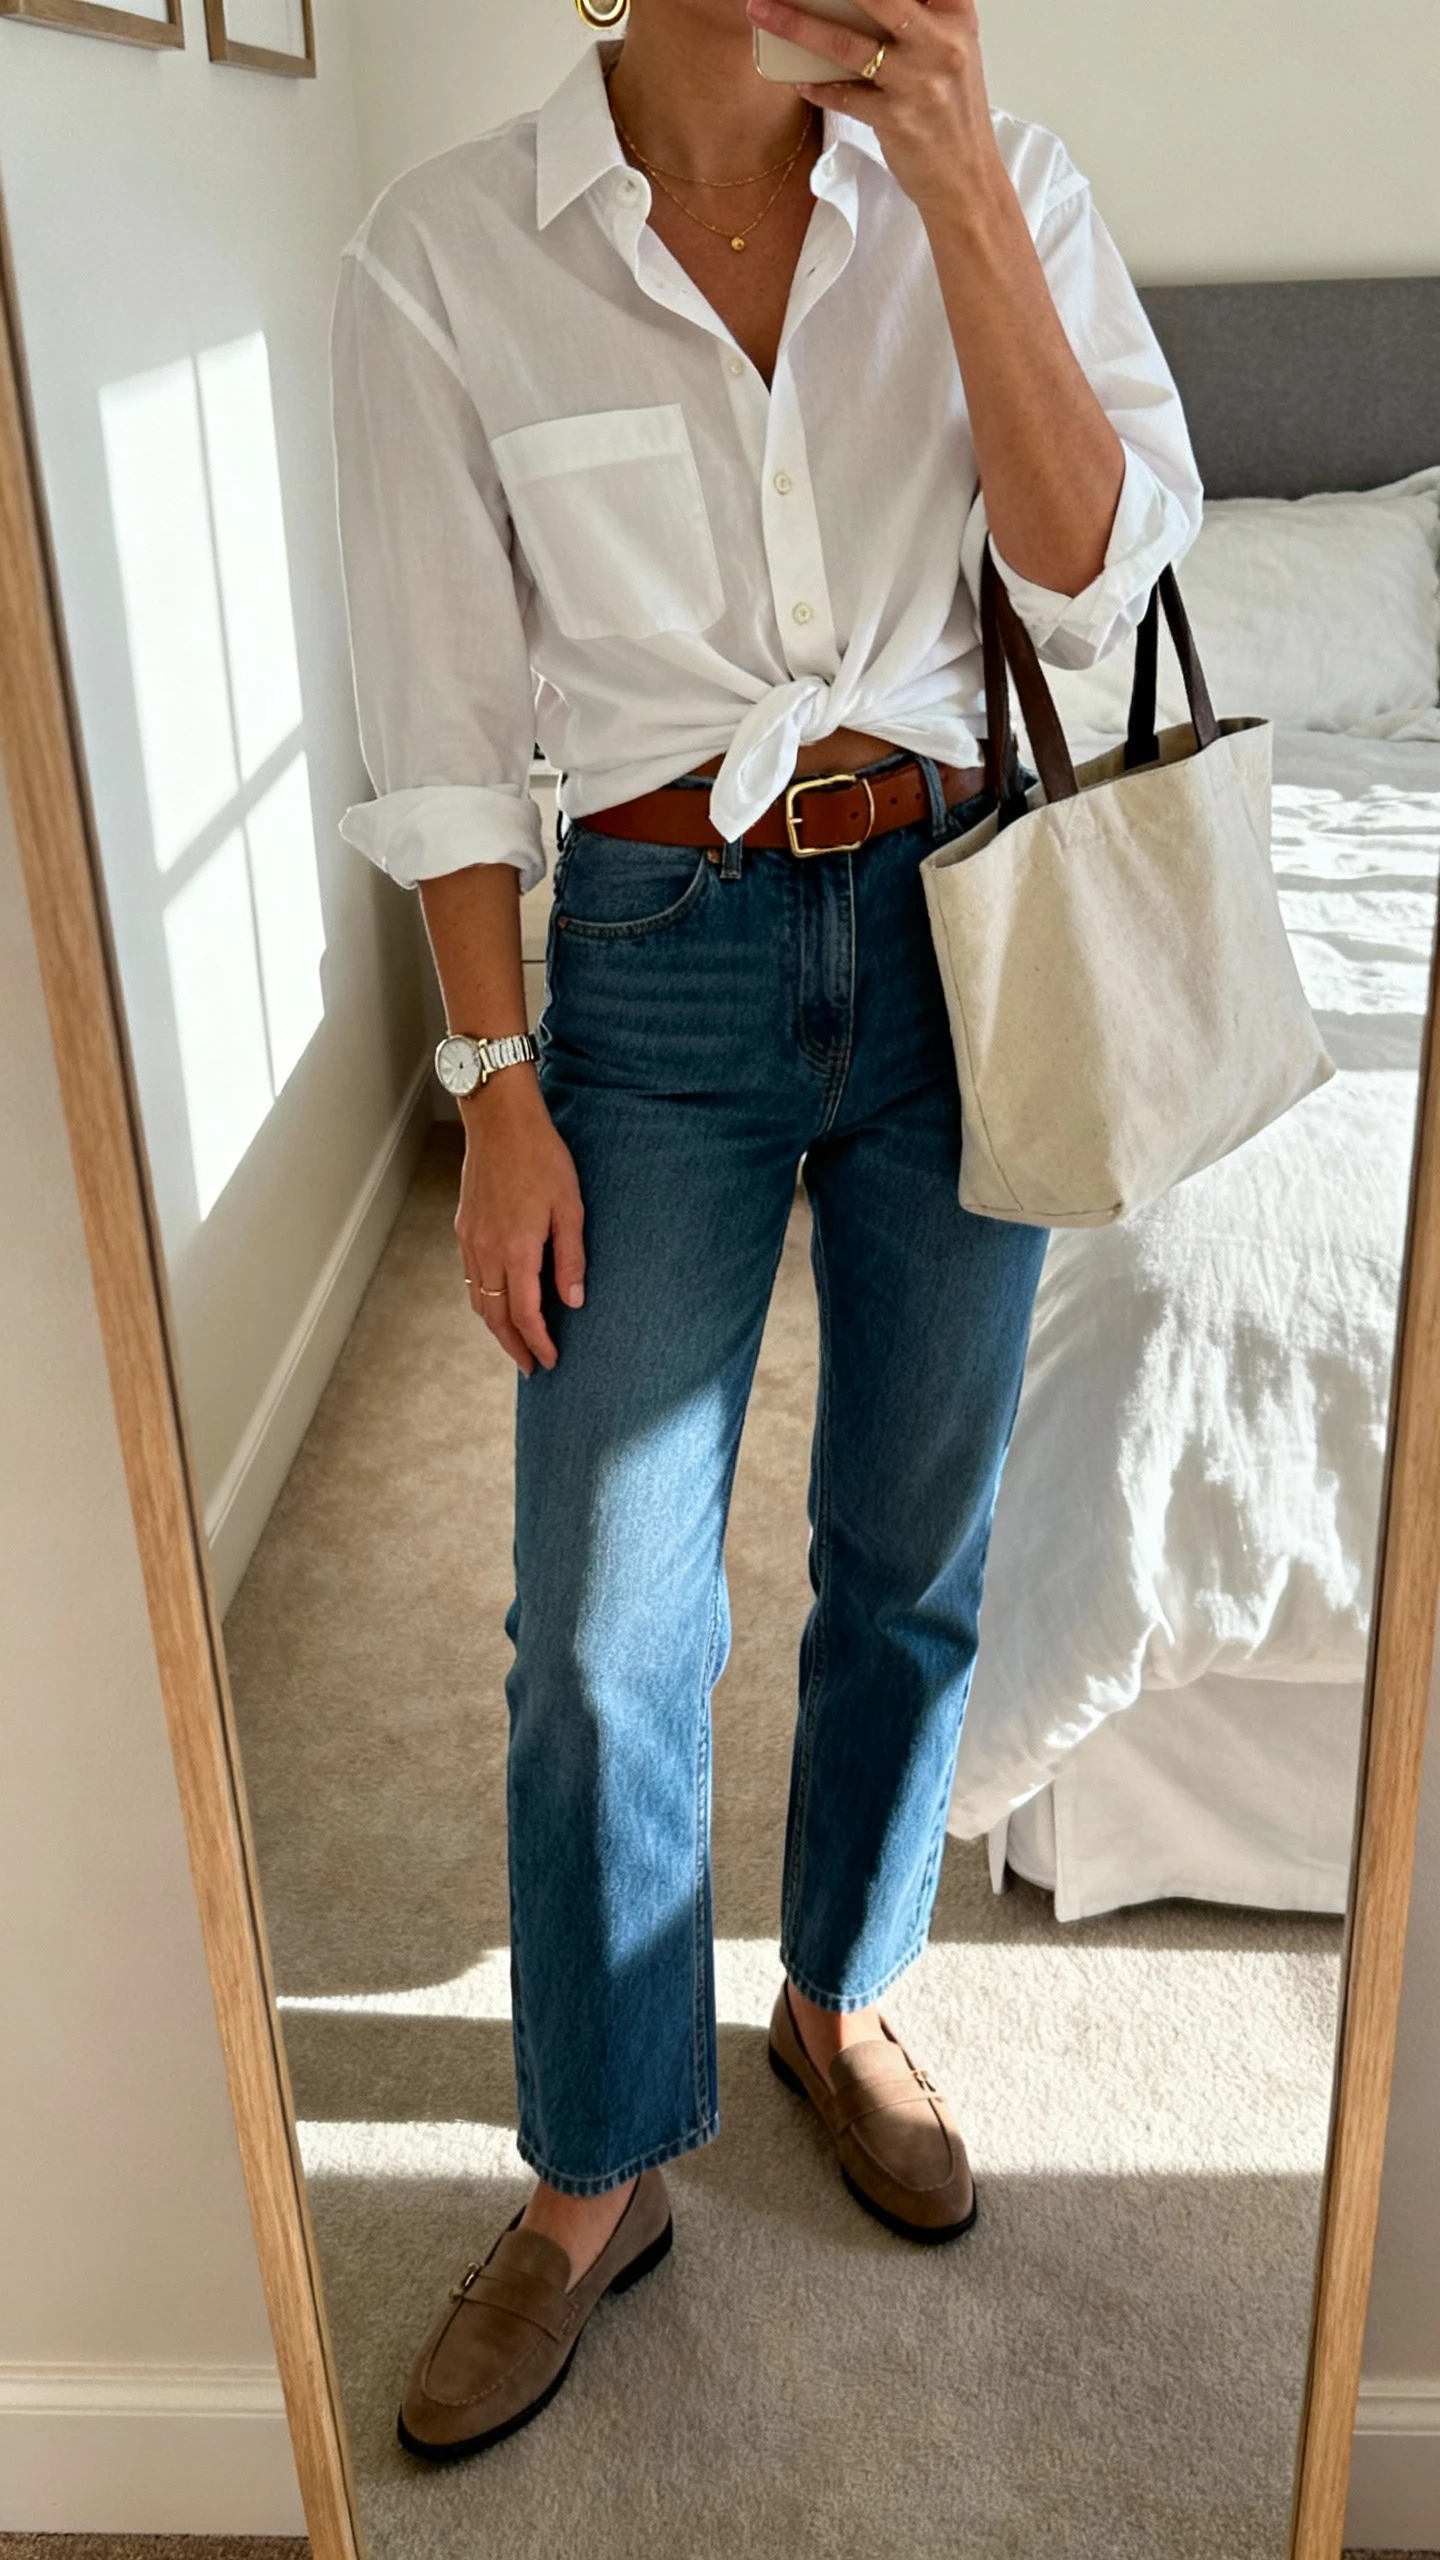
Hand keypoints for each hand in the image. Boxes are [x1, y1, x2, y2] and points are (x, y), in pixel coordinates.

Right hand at [455, 1072, 585, 1377]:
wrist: (500, 1122)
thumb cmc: (542, 1158)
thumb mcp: (571, 1208)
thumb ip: (571, 1258)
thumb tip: (573, 1302)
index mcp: (517, 1250)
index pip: (525, 1314)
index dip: (538, 1343)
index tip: (550, 1361)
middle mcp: (487, 1252)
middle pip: (495, 1317)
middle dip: (513, 1346)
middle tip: (531, 1366)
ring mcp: (471, 1241)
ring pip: (478, 1301)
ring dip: (496, 1327)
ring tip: (516, 1341)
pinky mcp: (464, 1228)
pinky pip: (470, 1278)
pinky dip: (483, 1300)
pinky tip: (498, 1301)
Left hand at [745, 0, 1004, 220]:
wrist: (966, 181)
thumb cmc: (950, 113)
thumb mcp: (947, 51)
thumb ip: (915, 17)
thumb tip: (852, 3)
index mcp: (956, 15)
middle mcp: (942, 42)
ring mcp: (919, 81)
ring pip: (845, 44)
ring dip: (796, 25)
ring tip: (762, 11)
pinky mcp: (897, 120)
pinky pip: (842, 95)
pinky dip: (815, 86)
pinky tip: (797, 79)